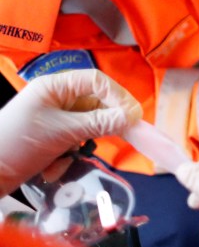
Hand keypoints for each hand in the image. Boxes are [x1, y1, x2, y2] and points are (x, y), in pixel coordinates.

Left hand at [0, 69, 141, 195]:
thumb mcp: (62, 132)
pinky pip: (75, 140)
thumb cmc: (17, 144)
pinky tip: (55, 165)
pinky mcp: (52, 138)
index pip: (97, 81)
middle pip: (96, 102)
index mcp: (55, 86)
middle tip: (125, 136)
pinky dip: (69, 154)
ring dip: (83, 142)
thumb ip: (100, 123)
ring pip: (88, 124)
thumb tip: (133, 117)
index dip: (118, 96)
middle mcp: (56, 98)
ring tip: (70, 156)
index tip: (134, 116)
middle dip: (104, 122)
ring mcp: (54, 118)